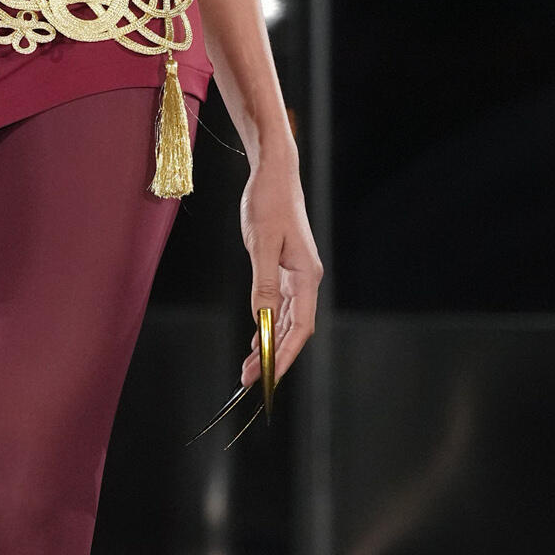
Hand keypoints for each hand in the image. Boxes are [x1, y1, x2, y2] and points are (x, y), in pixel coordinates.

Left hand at [238, 141, 321, 388]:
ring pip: (287, 321)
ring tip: (248, 368)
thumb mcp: (261, 243)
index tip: (267, 377)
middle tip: (249, 380)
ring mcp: (296, 276)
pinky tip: (257, 339)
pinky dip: (268, 326)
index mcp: (306, 276)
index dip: (283, 355)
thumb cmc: (269, 202)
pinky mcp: (285, 270)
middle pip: (294, 330)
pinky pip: (280, 307)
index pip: (299, 328)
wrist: (275, 174)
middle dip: (273, 357)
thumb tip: (262, 320)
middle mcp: (306, 280)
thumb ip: (263, 284)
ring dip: (269, 345)